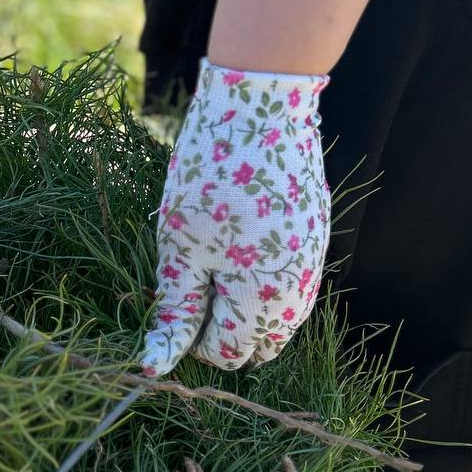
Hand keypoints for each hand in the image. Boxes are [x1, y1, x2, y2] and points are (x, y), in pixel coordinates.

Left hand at [141, 58, 330, 375]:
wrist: (261, 106)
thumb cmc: (210, 179)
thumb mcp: (180, 251)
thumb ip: (176, 313)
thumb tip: (154, 366)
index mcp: (264, 301)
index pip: (228, 355)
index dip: (194, 339)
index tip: (176, 296)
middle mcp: (300, 292)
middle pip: (261, 346)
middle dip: (225, 330)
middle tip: (194, 283)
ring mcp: (314, 265)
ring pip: (279, 319)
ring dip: (245, 309)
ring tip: (214, 262)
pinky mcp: (317, 240)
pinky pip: (292, 286)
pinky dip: (264, 283)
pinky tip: (239, 246)